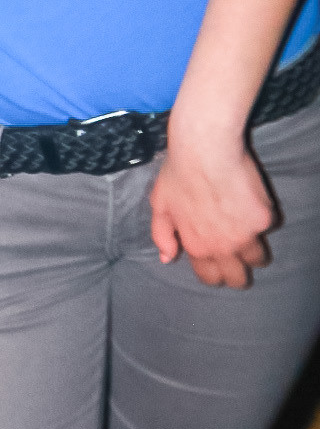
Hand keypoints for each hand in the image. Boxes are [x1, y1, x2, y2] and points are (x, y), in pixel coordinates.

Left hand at [149, 133, 275, 287]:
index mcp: (197, 247)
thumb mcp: (160, 204)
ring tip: (246, 230)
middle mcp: (223, 247)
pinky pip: (268, 226)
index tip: (217, 264)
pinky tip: (249, 199)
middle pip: (238, 279)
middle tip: (238, 258)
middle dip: (238, 272)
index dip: (214, 274)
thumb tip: (166, 257)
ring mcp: (246, 235)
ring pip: (258, 258)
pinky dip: (261, 216)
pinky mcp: (263, 219)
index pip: (210, 278)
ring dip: (254, 249)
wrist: (205, 149)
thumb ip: (162, 235)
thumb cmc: (179, 173)